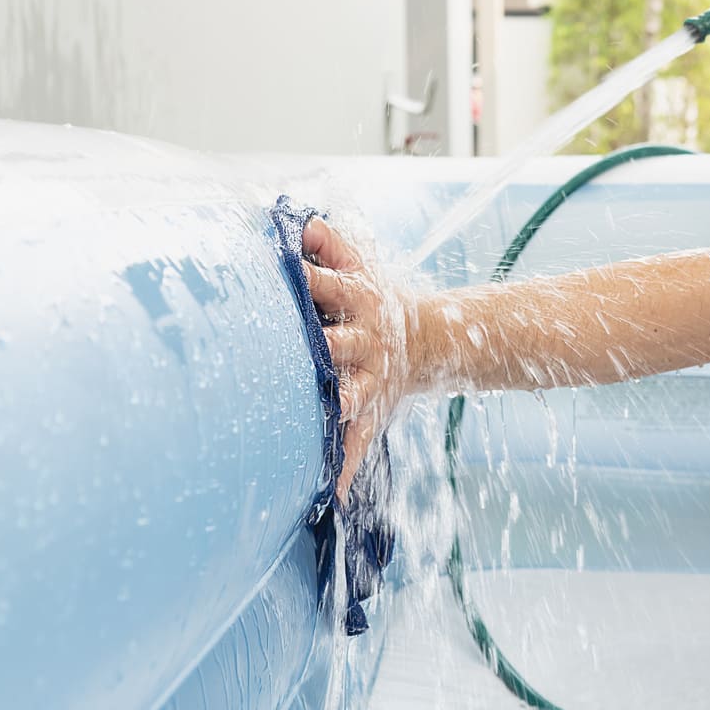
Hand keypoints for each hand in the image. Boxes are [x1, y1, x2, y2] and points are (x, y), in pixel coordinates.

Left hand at [302, 218, 409, 502]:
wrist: (429, 341)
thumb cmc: (375, 298)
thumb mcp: (361, 263)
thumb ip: (329, 241)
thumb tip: (297, 217)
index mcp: (358, 300)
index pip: (326, 285)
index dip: (305, 280)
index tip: (280, 276)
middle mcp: (365, 340)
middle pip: (338, 342)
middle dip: (320, 348)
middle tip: (298, 354)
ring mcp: (370, 378)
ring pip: (352, 393)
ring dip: (337, 405)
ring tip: (322, 419)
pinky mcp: (372, 411)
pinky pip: (359, 442)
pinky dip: (348, 467)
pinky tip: (333, 493)